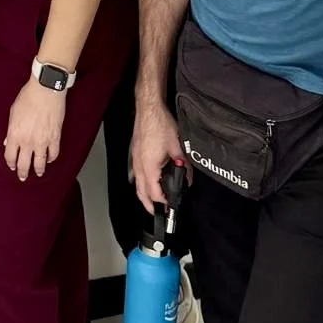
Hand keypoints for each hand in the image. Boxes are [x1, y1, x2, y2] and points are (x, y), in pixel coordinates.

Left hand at [4, 78, 64, 180]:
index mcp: (14, 134)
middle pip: (24, 164)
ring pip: (40, 163)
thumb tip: (7, 140)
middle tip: (23, 177)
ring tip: (39, 173)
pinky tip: (50, 159)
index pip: (10, 156)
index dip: (10, 163)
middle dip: (23, 173)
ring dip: (39, 170)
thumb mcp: (13, 113)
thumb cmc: (28, 97)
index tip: (12, 165)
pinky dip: (52, 158)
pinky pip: (53, 154)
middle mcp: (27, 141)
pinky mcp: (55, 138)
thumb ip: (10, 130)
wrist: (46, 90)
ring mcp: (42, 141)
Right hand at [131, 98, 183, 212]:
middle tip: (158, 213)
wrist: (149, 109)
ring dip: (144, 195)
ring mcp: (135, 160)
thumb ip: (183, 166)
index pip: (154, 193)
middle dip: (149, 205)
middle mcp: (139, 166)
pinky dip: (142, 183)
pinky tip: (149, 181)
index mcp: (149, 167)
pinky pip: (136, 174)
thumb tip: (187, 178)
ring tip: (153, 201)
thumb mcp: (177, 147)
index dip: (163, 203)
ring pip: (137, 184)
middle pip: (141, 193)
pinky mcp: (136, 154)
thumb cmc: (159, 124)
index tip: (171, 207)